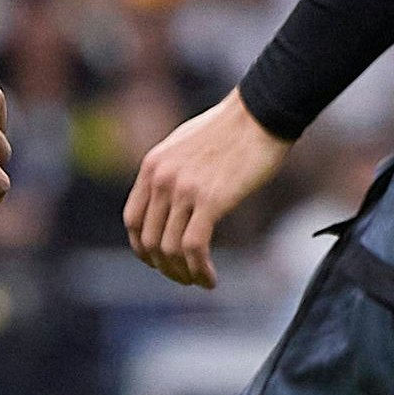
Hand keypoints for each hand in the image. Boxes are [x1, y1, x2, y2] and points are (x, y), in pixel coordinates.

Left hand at [126, 91, 291, 288]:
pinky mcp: (211, 200)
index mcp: (152, 166)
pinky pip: (194, 247)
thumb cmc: (231, 128)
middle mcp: (161, 179)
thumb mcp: (184, 145)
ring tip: (199, 281)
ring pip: (170, 249)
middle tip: (184, 277)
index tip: (159, 261)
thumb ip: (171, 171)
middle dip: (165, 267)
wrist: (261, 113)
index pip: (133, 220)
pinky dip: (199, 270)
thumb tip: (171, 200)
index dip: (142, 248)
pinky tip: (210, 278)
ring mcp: (184, 190)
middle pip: (149, 240)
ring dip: (183, 274)